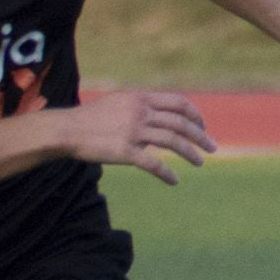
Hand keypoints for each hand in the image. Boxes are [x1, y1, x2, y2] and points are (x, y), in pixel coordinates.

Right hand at [66, 91, 215, 185]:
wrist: (66, 130)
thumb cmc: (89, 119)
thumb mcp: (117, 103)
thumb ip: (139, 107)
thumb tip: (158, 119)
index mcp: (140, 99)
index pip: (178, 103)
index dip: (195, 114)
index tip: (202, 125)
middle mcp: (140, 113)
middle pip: (180, 123)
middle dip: (200, 136)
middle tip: (212, 148)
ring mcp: (133, 132)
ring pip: (172, 142)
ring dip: (191, 153)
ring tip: (200, 162)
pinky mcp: (125, 152)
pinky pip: (153, 164)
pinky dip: (167, 173)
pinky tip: (174, 181)